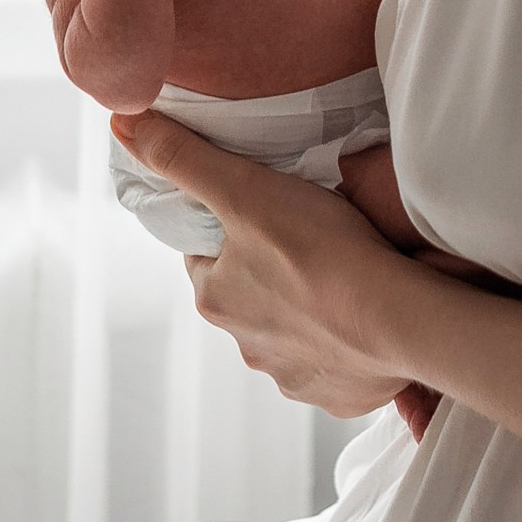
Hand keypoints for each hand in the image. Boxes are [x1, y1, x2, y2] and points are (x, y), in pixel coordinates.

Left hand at [111, 109, 423, 421]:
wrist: (398, 321)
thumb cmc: (319, 251)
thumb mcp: (244, 187)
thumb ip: (184, 157)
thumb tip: (122, 123)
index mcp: (217, 300)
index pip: (208, 256)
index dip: (229, 229)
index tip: (258, 210)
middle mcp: (247, 347)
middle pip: (249, 297)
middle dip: (269, 273)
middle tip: (308, 239)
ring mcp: (294, 377)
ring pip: (291, 335)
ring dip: (307, 313)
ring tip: (342, 279)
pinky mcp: (340, 397)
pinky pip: (335, 367)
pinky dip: (345, 347)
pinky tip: (365, 322)